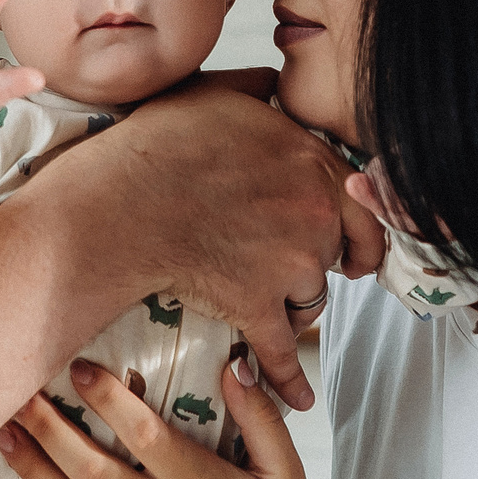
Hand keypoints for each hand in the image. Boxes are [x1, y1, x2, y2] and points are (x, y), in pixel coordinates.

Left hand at [0, 358, 365, 478]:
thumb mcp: (287, 474)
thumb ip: (259, 418)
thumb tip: (234, 365)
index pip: (144, 433)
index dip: (107, 397)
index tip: (78, 368)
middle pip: (91, 469)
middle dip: (49, 429)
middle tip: (18, 393)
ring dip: (32, 471)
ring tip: (3, 434)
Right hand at [42, 83, 382, 408]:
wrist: (120, 206)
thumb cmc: (157, 147)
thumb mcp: (214, 94)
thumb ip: (256, 89)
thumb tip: (274, 80)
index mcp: (310, 161)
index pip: (357, 200)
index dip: (354, 226)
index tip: (351, 245)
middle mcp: (312, 213)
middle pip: (337, 253)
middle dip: (322, 264)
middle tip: (302, 270)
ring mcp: (289, 264)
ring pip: (310, 298)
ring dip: (290, 304)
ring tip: (257, 298)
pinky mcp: (259, 307)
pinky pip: (284, 353)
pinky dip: (290, 380)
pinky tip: (299, 399)